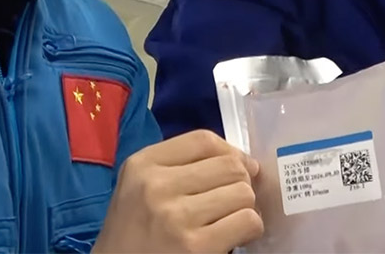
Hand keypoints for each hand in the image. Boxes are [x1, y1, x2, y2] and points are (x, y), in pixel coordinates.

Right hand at [94, 129, 263, 252]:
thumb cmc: (134, 232)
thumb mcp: (140, 187)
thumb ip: (181, 166)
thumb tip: (244, 162)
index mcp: (142, 165)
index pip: (203, 140)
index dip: (231, 152)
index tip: (239, 167)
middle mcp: (156, 186)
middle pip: (230, 166)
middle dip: (241, 183)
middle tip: (231, 202)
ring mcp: (176, 216)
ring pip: (243, 193)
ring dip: (245, 208)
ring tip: (229, 220)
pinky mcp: (196, 247)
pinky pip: (248, 221)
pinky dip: (249, 229)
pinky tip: (235, 237)